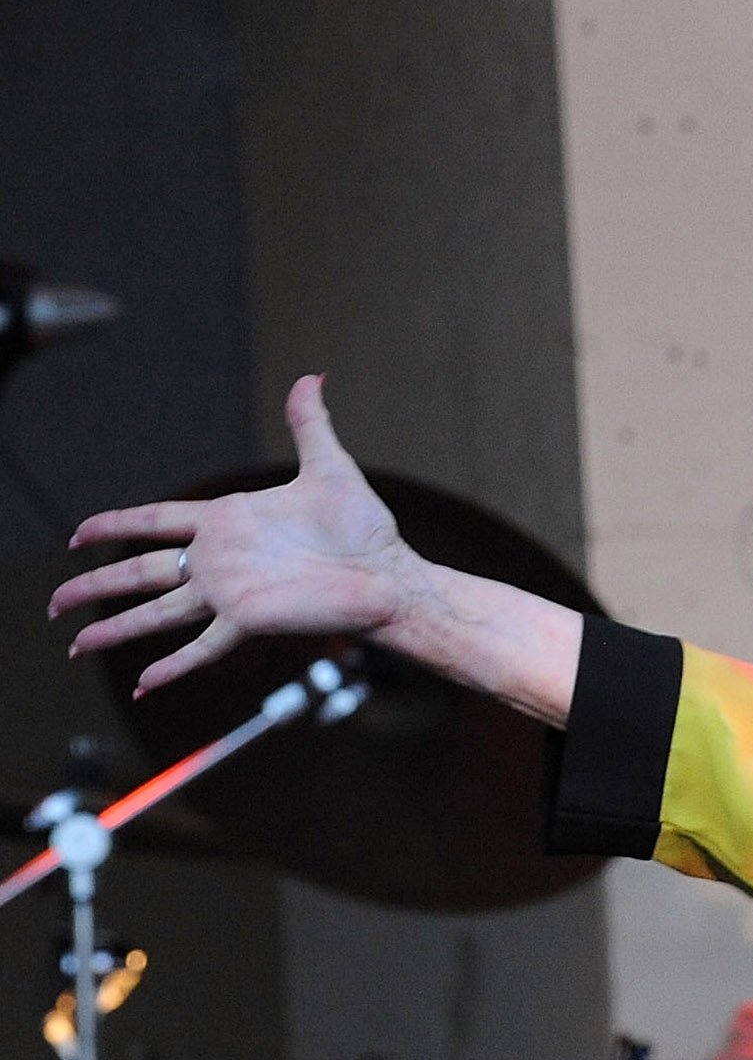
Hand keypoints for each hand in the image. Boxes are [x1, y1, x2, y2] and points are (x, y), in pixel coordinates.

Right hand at [49, 376, 423, 696]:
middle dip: (95, 584)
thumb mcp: (329, 468)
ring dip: (114, 627)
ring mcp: (230, 594)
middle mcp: (220, 561)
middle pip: (140, 570)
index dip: (117, 524)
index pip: (157, 521)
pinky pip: (201, 647)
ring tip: (74, 645)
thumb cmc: (366, 529)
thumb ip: (309, 425)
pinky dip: (172, 666)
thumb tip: (313, 377)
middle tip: (54, 602)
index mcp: (228, 522)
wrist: (392, 574)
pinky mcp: (249, 621)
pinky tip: (143, 681)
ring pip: (156, 612)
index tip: (80, 533)